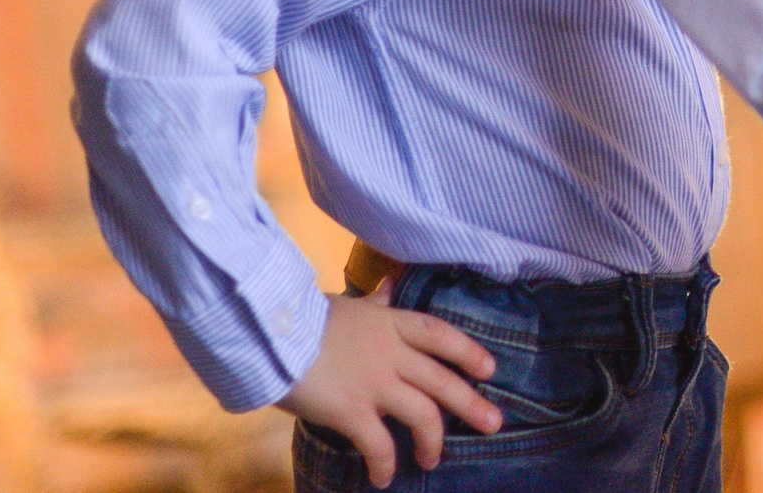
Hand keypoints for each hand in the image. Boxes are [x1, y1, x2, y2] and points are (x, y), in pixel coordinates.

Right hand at [277, 286, 502, 487]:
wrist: (268, 332)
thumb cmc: (300, 318)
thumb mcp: (345, 305)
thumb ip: (372, 305)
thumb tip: (388, 288)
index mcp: (389, 323)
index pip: (440, 335)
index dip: (469, 351)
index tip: (490, 369)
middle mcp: (390, 353)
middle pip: (443, 380)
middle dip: (471, 404)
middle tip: (494, 423)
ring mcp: (375, 383)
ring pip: (423, 414)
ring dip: (433, 442)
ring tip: (433, 461)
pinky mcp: (352, 411)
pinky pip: (379, 444)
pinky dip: (385, 464)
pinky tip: (384, 478)